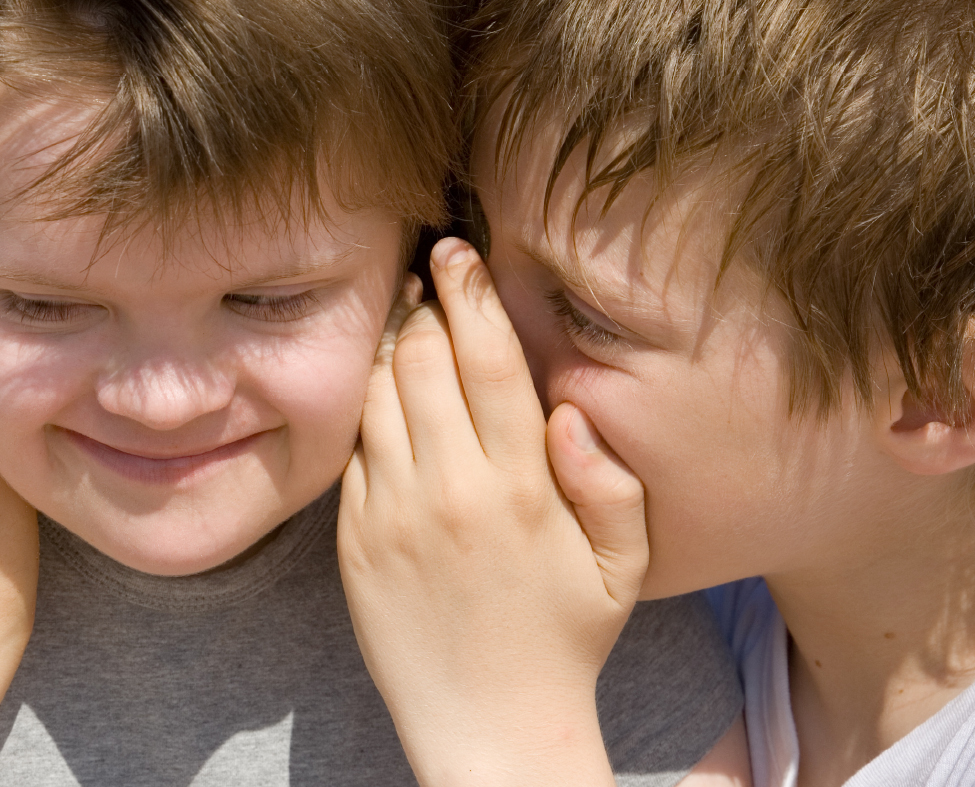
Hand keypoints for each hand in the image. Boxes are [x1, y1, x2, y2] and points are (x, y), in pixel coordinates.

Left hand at [337, 236, 647, 786]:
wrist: (485, 722)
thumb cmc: (562, 639)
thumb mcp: (621, 568)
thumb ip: (613, 482)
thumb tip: (569, 408)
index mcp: (522, 488)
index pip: (490, 360)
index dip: (471, 294)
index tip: (460, 252)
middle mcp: (450, 491)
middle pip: (421, 360)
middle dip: (424, 303)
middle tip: (429, 269)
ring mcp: (392, 513)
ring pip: (376, 394)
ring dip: (387, 344)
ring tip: (404, 316)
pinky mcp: (352, 537)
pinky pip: (353, 448)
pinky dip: (364, 406)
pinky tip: (380, 387)